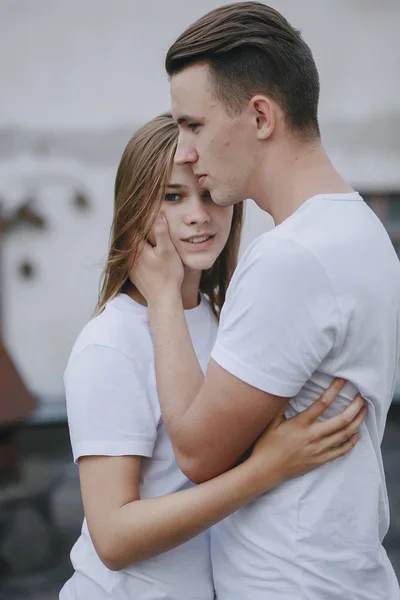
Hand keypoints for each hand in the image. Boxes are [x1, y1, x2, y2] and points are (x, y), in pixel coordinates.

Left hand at [130, 214, 183, 305]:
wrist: (163, 299)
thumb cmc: (168, 275)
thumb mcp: (168, 250)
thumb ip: (161, 232)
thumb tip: (157, 214)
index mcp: (136, 248)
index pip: (132, 228)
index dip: (137, 218)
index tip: (141, 210)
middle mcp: (129, 258)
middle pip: (129, 238)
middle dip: (136, 230)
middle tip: (141, 218)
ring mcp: (130, 268)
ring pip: (130, 250)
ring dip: (136, 242)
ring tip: (143, 234)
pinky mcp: (134, 276)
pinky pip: (132, 260)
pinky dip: (137, 254)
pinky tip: (145, 253)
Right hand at [250, 378, 365, 486]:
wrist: (266, 470)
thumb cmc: (266, 444)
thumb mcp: (271, 422)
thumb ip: (282, 405)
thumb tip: (289, 388)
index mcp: (301, 423)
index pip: (323, 403)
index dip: (334, 389)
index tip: (342, 380)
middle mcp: (313, 436)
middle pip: (342, 420)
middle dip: (354, 407)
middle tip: (361, 397)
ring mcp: (319, 449)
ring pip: (345, 434)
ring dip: (357, 422)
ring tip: (364, 411)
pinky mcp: (320, 460)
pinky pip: (341, 451)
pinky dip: (352, 442)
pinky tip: (357, 434)